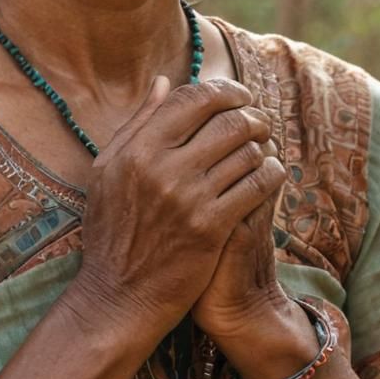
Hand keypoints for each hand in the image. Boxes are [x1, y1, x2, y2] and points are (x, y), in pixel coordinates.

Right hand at [71, 75, 284, 338]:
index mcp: (137, 148)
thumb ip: (139, 122)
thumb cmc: (112, 229)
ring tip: (264, 145)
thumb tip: (166, 81)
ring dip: (263, 143)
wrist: (118, 297)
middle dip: (251, 114)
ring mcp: (189, 198)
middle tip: (258, 119)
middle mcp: (162, 168)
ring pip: (247, 151)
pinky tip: (270, 172)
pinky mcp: (212, 228)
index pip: (193, 99)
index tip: (237, 94)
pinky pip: (256, 185)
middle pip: (227, 120)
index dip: (223, 89)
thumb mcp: (109, 169)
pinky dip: (271, 172)